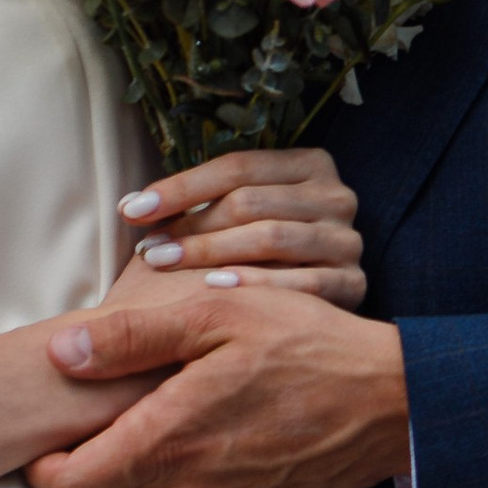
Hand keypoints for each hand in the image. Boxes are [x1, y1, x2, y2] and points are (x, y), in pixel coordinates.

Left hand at [25, 283, 408, 487]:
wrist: (391, 402)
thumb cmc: (305, 346)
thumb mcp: (217, 315)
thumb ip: (133, 336)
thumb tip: (60, 351)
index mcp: (168, 443)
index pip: (69, 487)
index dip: (43, 464)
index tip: (46, 427)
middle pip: (108, 481)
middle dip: (96, 442)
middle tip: (109, 388)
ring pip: (153, 483)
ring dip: (148, 445)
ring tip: (171, 386)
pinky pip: (196, 487)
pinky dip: (189, 455)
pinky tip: (214, 408)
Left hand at [110, 147, 363, 305]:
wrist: (335, 322)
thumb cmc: (270, 253)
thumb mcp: (251, 214)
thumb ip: (209, 203)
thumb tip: (132, 207)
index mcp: (309, 164)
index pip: (237, 167)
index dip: (181, 187)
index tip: (132, 209)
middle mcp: (334, 196)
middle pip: (251, 203)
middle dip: (192, 226)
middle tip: (148, 250)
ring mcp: (347, 240)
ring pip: (271, 237)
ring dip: (212, 253)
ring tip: (168, 267)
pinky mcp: (355, 283)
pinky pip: (300, 283)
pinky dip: (256, 285)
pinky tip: (216, 291)